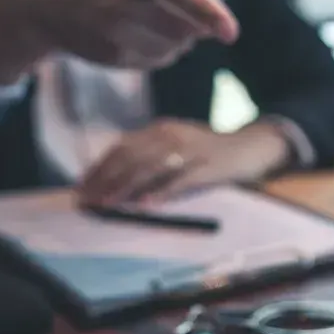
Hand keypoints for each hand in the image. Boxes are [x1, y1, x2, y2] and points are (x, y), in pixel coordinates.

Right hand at [0, 0, 237, 83]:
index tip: (230, 33)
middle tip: (165, 4)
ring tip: (146, 17)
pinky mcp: (112, 56)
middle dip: (194, 20)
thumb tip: (220, 13)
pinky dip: (160, 50)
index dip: (207, 12)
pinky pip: (161, 60)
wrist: (39, 0)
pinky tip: (133, 33)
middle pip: (189, 25)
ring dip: (179, 37)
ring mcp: (115, 29)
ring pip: (179, 46)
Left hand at [78, 117, 292, 204]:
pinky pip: (181, 180)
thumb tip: (116, 179)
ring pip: (151, 167)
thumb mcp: (177, 146)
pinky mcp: (208, 166)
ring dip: (126, 186)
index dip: (100, 167)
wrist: (251, 146)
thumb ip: (151, 156)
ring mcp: (190, 149)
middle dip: (105, 179)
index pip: (121, 147)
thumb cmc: (210, 152)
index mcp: (160, 129)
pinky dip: (162, 191)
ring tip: (108, 203)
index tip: (82, 187)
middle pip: (131, 156)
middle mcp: (171, 134)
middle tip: (87, 199)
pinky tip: (147, 204)